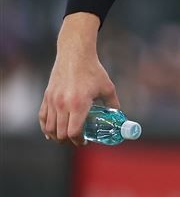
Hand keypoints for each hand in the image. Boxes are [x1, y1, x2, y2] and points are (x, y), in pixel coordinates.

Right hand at [39, 13, 118, 145]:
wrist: (75, 55)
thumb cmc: (93, 71)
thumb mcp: (107, 87)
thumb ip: (113, 103)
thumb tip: (119, 115)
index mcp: (78, 104)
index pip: (74, 132)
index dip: (79, 141)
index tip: (84, 142)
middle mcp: (62, 105)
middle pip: (61, 134)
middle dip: (69, 141)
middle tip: (77, 141)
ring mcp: (52, 101)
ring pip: (50, 128)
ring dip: (57, 136)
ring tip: (66, 137)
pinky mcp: (46, 97)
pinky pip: (42, 118)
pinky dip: (46, 128)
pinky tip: (51, 132)